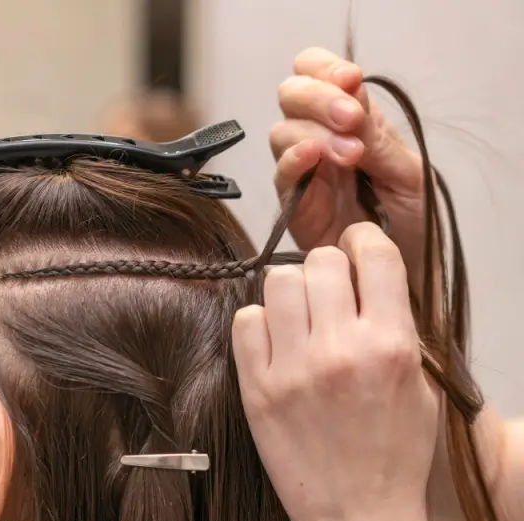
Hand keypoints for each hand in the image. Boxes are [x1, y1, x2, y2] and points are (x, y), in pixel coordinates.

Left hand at [232, 222, 436, 520]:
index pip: (374, 254)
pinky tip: (274, 341)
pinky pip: (245, 320)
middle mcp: (340, 350)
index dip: (363, 241)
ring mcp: (293, 368)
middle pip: (320, 260)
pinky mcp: (256, 386)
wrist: (356, 512)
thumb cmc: (391, 453)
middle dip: (327, 268)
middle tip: (328, 291)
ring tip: (299, 316)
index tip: (356, 248)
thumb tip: (366, 278)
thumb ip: (395, 326)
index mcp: (389, 346)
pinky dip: (259, 323)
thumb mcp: (418, 386)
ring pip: (278, 281)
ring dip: (291, 291)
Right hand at [271, 47, 426, 286]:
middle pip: (292, 94)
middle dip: (317, 97)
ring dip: (313, 131)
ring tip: (350, 155)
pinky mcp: (292, 205)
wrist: (404, 279)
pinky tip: (315, 156)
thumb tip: (354, 98)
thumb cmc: (412, 227)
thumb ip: (379, 139)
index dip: (325, 69)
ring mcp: (304, 172)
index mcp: (352, 122)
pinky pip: (280, 173)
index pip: (318, 73)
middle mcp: (321, 140)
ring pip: (282, 130)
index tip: (350, 81)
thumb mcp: (409, 175)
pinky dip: (293, 158)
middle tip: (349, 116)